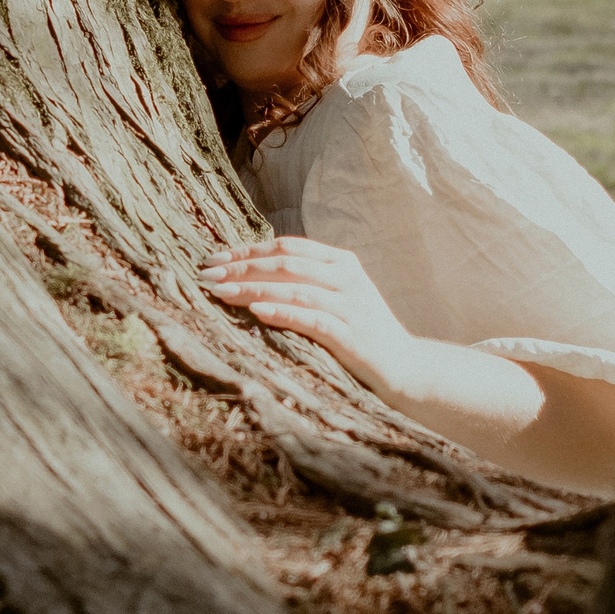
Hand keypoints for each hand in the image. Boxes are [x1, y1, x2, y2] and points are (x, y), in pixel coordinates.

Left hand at [199, 237, 423, 396]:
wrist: (408, 368)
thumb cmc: (363, 333)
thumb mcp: (338, 298)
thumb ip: (306, 281)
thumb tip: (251, 274)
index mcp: (342, 262)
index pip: (286, 246)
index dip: (248, 250)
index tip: (214, 258)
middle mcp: (347, 277)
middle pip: (285, 262)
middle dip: (241, 267)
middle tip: (206, 274)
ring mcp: (351, 305)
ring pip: (293, 288)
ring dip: (252, 288)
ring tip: (219, 291)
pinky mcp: (351, 335)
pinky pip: (310, 318)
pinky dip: (280, 312)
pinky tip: (255, 311)